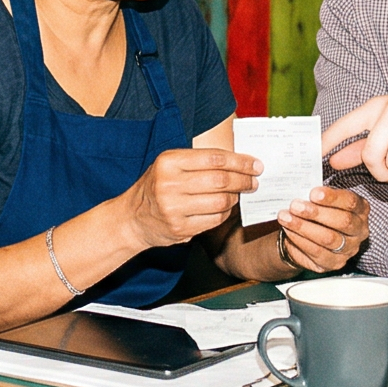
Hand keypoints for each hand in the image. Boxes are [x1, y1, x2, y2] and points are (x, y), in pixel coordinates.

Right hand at [120, 149, 259, 247]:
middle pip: (221, 180)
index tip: (255, 165)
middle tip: (254, 181)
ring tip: (238, 194)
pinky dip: (225, 213)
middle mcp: (169, 184)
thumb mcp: (169, 165)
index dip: (240, 162)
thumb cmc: (157, 187)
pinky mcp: (180, 229)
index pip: (214, 158)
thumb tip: (240, 161)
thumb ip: (199, 161)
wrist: (132, 219)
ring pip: (221, 202)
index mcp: (168, 161)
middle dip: (244, 180)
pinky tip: (225, 208)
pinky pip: (215, 220)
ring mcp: (174, 208)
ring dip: (235, 198)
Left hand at [276, 186, 369, 273]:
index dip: (332, 197)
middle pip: (342, 221)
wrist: (308, 238)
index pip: (351, 202)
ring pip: (329, 238)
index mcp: (360, 210)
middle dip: (316, 213)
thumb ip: (318, 195)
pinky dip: (300, 240)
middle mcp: (359, 230)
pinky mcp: (335, 263)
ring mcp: (349, 249)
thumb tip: (303, 188)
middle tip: (295, 206)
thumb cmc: (318, 213)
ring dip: (304, 227)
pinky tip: (288, 230)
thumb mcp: (321, 200)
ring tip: (286, 217)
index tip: (313, 193)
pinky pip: (317, 252)